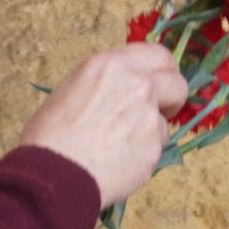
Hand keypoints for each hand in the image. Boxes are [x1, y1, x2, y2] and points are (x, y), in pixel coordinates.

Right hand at [20, 44, 188, 206]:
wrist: (53, 174)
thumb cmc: (50, 135)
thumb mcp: (72, 89)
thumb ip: (107, 83)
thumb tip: (123, 87)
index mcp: (112, 65)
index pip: (158, 54)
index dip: (162, 70)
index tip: (158, 82)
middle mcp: (138, 85)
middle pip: (178, 84)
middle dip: (172, 97)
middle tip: (158, 110)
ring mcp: (150, 116)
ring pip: (165, 120)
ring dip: (152, 130)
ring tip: (119, 144)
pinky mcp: (155, 146)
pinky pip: (157, 146)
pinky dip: (144, 153)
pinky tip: (119, 160)